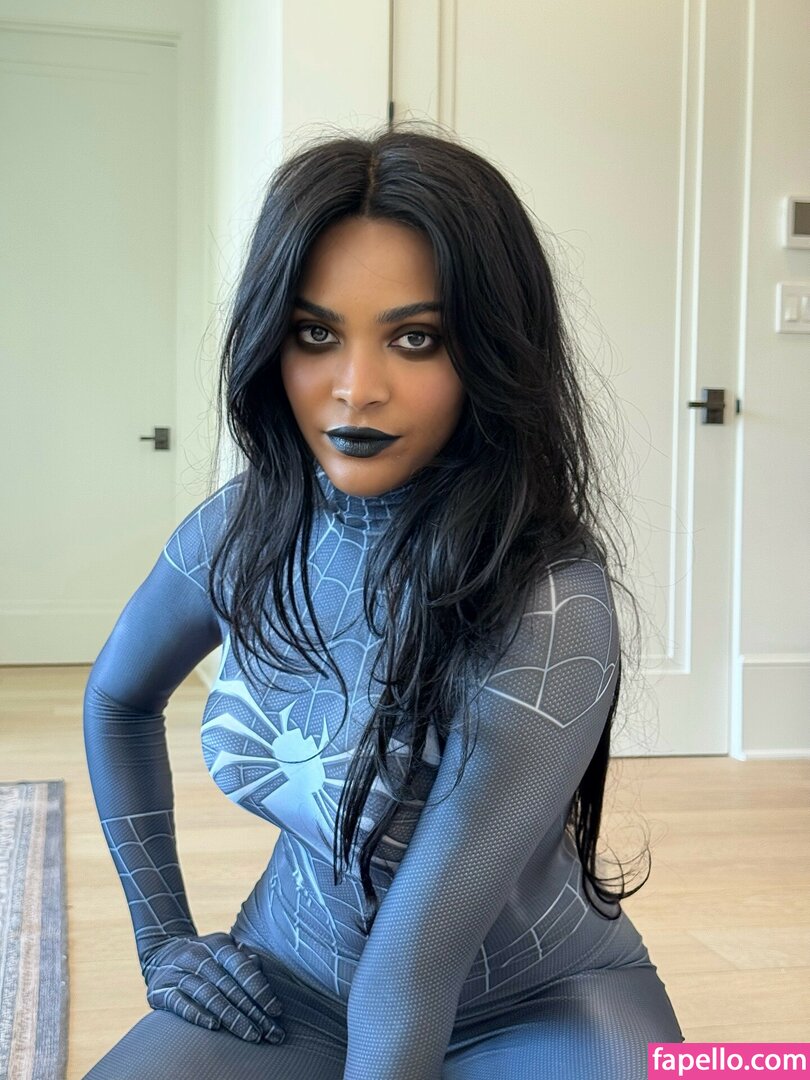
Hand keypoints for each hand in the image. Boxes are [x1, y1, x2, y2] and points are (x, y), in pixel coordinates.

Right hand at [140, 932, 284, 1043]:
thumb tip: (258, 966)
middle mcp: (198, 957)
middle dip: (252, 1012)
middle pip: (229, 986)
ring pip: (209, 996)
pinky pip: (180, 1004)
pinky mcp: (161, 991)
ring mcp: (178, 973)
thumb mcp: (222, 948)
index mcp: (218, 945)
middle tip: (270, 1033)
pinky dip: (197, 1015)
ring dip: (231, 1017)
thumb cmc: (204, 955)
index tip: (276, 1011)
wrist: (161, 950)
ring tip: (251, 1035)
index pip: (241, 967)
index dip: (260, 989)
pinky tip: (214, 1027)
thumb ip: (241, 958)